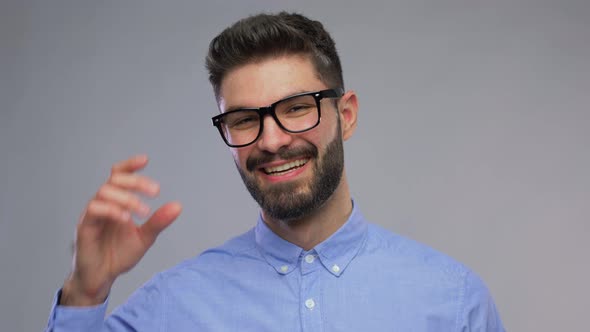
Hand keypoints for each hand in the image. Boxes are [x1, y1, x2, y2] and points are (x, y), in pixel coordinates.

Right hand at [61, 155, 181, 305]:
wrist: (102, 278)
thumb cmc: (118, 254)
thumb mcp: (144, 237)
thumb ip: (158, 221)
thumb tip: (178, 206)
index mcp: (115, 202)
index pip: (118, 176)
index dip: (129, 165)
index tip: (145, 160)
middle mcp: (102, 204)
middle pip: (114, 180)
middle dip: (136, 182)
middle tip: (155, 191)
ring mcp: (92, 215)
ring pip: (104, 192)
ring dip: (127, 198)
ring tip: (143, 211)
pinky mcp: (84, 227)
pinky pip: (93, 210)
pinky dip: (111, 210)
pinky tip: (126, 219)